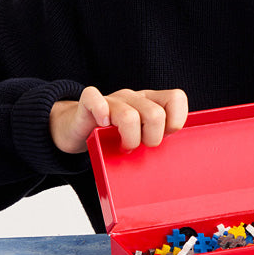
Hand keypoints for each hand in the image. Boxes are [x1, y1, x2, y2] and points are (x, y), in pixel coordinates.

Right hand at [49, 86, 188, 153]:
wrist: (77, 129)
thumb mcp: (141, 136)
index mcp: (151, 101)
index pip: (176, 98)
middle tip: (140, 147)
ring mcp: (111, 99)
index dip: (175, 121)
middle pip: (155, 115)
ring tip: (123, 147)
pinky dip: (100, 112)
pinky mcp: (88, 102)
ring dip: (129, 139)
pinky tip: (102, 125)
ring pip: (129, 116)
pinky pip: (95, 99)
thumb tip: (176, 156)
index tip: (165, 137)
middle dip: (151, 139)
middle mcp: (134, 97)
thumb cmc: (113, 136)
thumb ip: (158, 138)